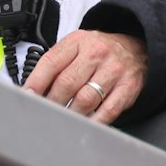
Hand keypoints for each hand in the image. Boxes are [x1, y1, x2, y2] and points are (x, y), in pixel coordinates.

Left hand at [24, 29, 147, 124]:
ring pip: (85, 100)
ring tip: (63, 119)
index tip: (28, 97)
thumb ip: (56, 64)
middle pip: (66, 84)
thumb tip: (33, 90)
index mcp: (79, 41)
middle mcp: (97, 53)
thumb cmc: (100, 52)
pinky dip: (94, 121)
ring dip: (70, 114)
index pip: (51, 63)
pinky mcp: (128, 87)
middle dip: (52, 102)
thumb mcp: (76, 47)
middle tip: (45, 112)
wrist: (136, 50)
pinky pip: (108, 110)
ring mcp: (114, 71)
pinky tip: (85, 124)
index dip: (36, 83)